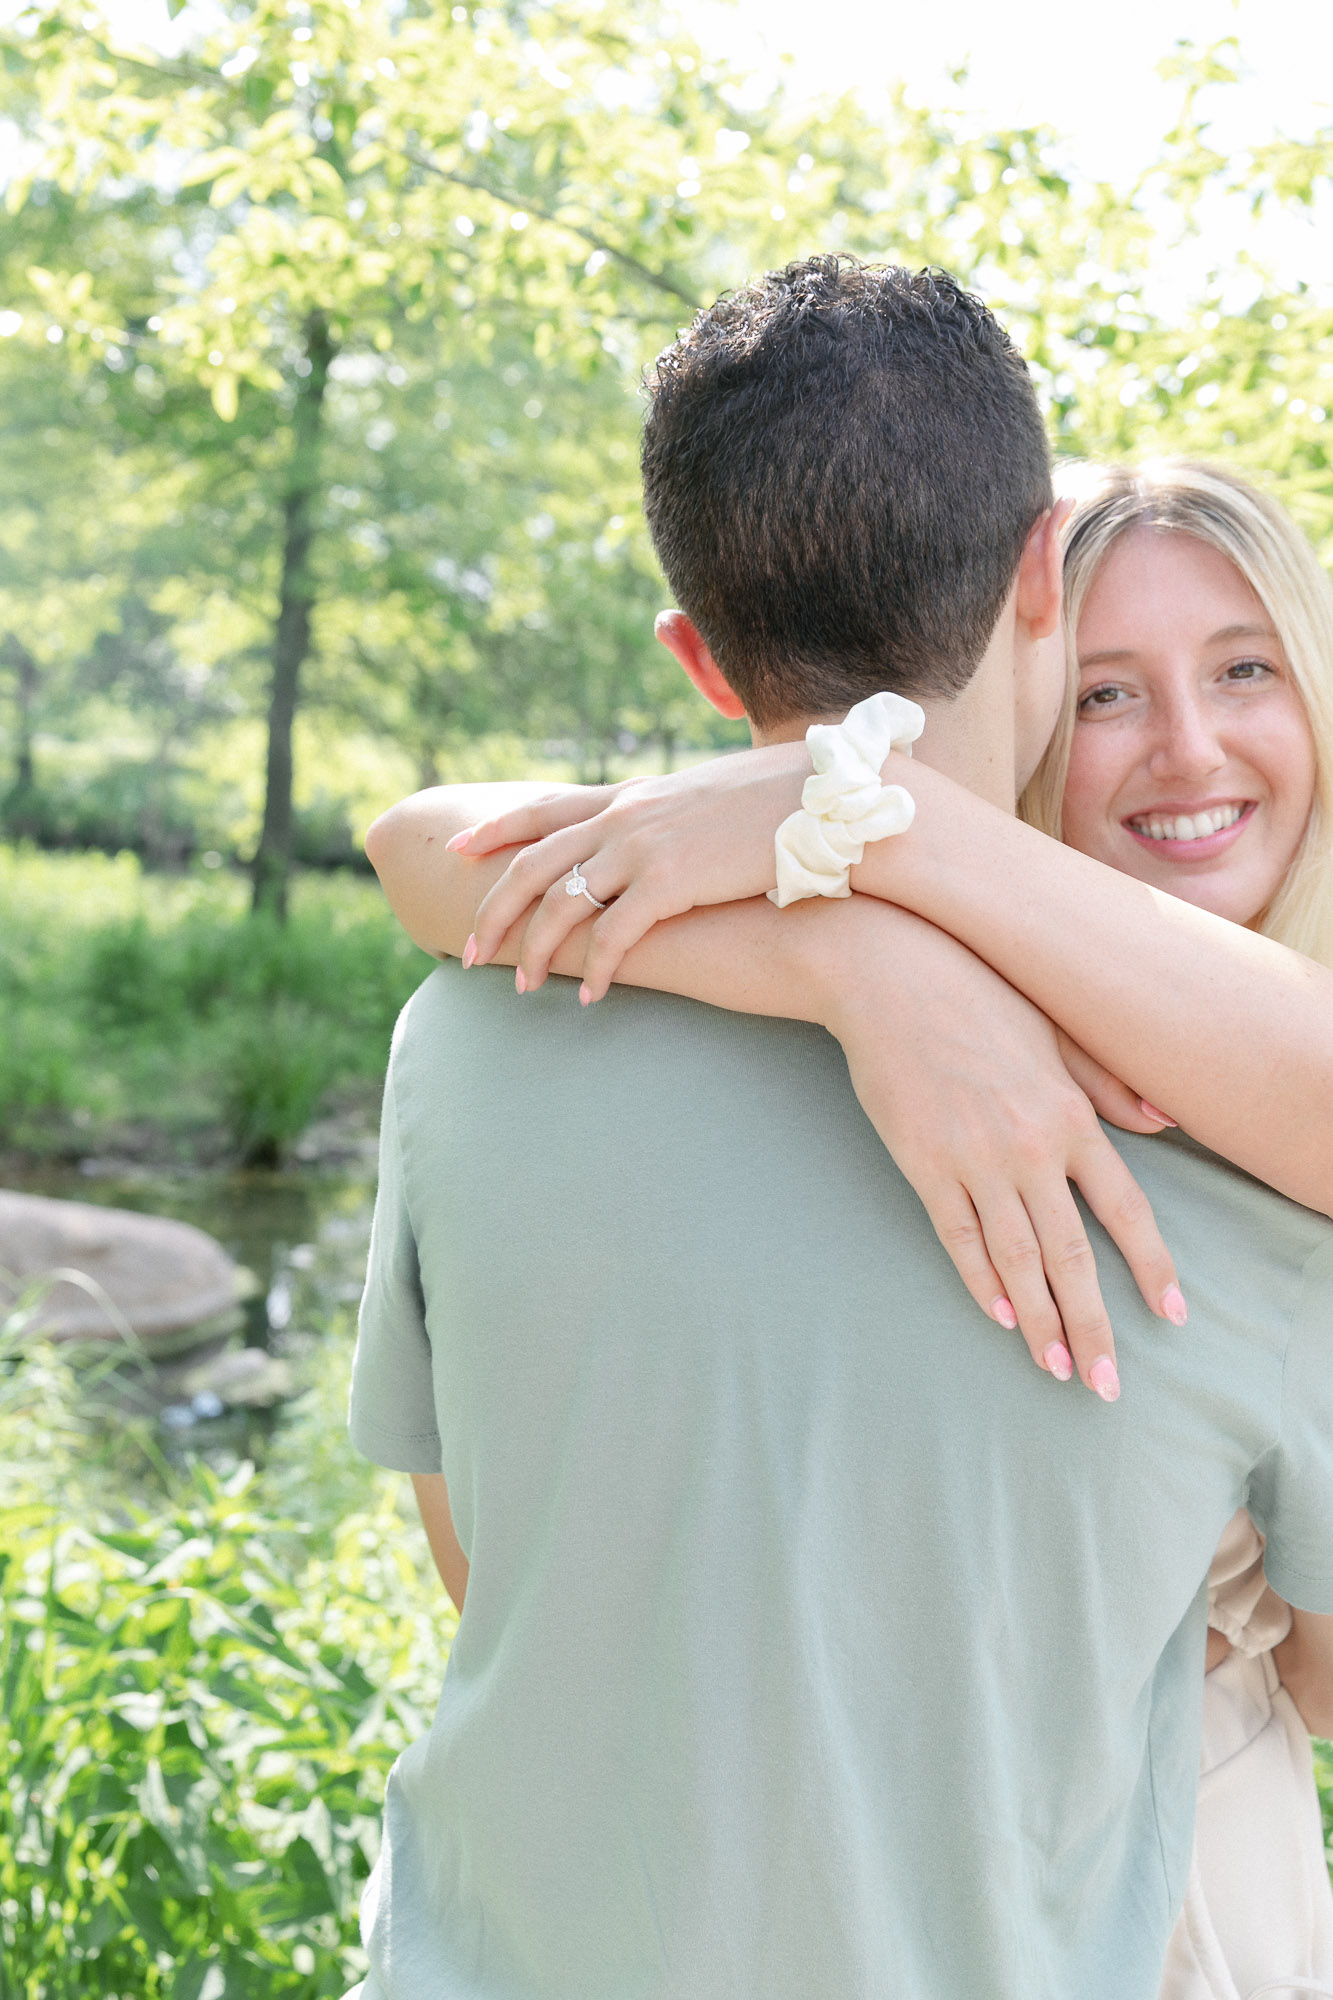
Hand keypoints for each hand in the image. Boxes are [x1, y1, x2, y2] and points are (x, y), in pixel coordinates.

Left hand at [454, 743, 808, 998]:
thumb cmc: (791, 805)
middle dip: (493, 910)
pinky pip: (614, 935)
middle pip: (534, 862)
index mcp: (636, 794)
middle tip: (467, 951)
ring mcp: (646, 845)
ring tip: (520, 987)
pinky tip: (588, 998)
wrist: (835, 803)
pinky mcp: (673, 881)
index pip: (547, 808)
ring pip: (561, 902)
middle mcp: (628, 815)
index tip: (459, 848)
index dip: (497, 830)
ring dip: (535, 950)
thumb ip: (679, 819)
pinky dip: (594, 969)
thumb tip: (670, 837)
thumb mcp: (717, 800)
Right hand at [816, 910, 1185, 1395]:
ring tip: (1056, 1367)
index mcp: (1070, 1114)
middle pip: (1072, 1253)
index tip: (1169, 1316)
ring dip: (1039, 1320)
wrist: (890, 973)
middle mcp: (1030, 1145)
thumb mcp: (1056, 1033)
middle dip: (1092, 1325)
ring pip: (1016, 1258)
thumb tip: (1163, 1121)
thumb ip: (1108, 1084)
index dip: (1150, 1267)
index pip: (1124, 1208)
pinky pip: (959, 1237)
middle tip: (1106, 1383)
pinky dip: (980, 1281)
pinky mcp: (923, 1164)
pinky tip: (1000, 1317)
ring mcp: (974, 1158)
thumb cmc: (977, 995)